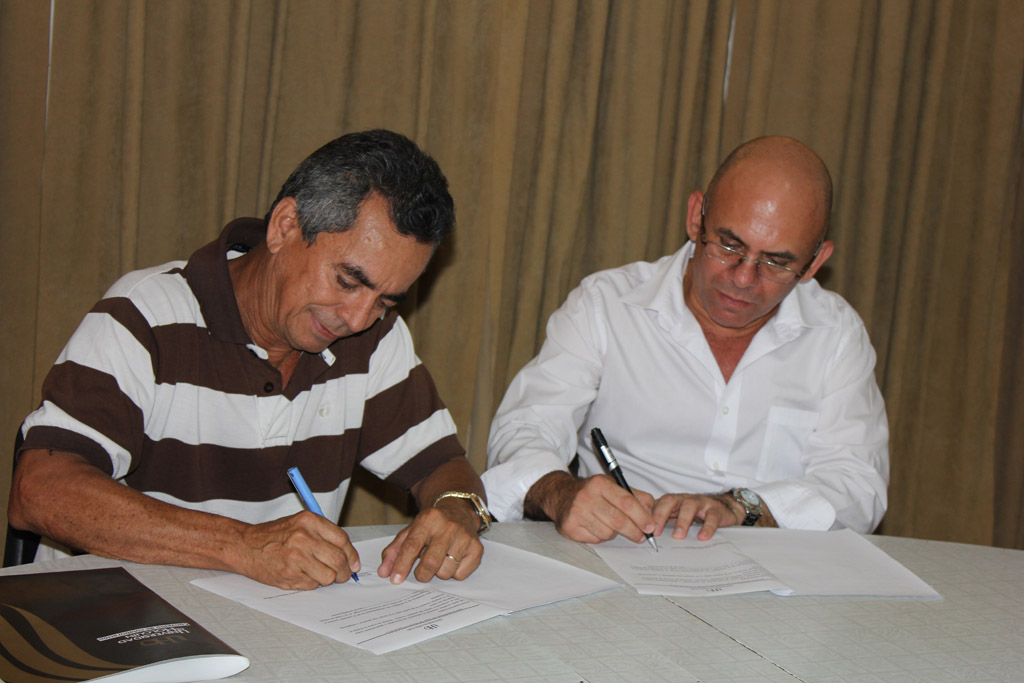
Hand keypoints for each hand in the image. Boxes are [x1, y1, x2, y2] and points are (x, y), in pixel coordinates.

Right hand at [238, 511, 360, 589]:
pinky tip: (301, 574)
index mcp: (309, 521)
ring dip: (328, 579)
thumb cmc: (274, 536)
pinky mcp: (288, 574)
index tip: (354, 563)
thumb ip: (324, 535)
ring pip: (328, 576)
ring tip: (318, 574)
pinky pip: (312, 585)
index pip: (342, 540)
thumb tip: (350, 556)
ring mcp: (296, 557)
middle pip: (338, 560)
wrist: (245, 546)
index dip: (351, 555)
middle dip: (345, 572)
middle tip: (343, 575)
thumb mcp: (300, 524)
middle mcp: (303, 537)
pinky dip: (311, 583)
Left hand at [377, 504, 482, 583]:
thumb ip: (394, 551)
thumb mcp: (410, 531)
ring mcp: (465, 537)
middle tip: (420, 573)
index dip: (402, 564)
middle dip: (421, 574)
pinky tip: (452, 560)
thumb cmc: (431, 525)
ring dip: (438, 572)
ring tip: (439, 560)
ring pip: (446, 571)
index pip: (412, 545)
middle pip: (430, 561)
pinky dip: (453, 573)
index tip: (395, 579)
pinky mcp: (477, 548)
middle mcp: (448, 526)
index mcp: (429, 519)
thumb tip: (383, 572)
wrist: (459, 510)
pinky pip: (460, 574)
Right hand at [526, 471, 655, 544]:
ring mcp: (576, 513)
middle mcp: (586, 497)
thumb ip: (636, 496)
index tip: (650, 527)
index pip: (627, 502)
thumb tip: (653, 513)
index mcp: (600, 483)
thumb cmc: (593, 492)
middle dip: (634, 531)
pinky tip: (596, 527)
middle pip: (619, 521)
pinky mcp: (570, 527)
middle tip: (641, 536)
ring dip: (614, 533)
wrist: (561, 495)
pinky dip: (600, 537)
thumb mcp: (613, 486)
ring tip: (610, 525)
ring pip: (607, 533)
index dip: (642, 517)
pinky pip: (595, 540)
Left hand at [652, 493, 742, 540]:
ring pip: (689, 506)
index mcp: (674, 502)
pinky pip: (711, 517)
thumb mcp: (680, 517)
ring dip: (682, 521)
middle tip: (656, 531)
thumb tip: (647, 536)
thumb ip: (665, 522)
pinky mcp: (716, 511)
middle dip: (661, 514)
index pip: (658, 503)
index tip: (644, 530)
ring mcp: (701, 503)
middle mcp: (685, 500)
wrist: (725, 509)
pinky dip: (707, 527)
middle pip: (670, 500)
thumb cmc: (698, 515)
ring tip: (678, 536)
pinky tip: (702, 537)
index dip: (650, 515)